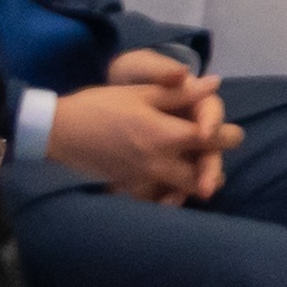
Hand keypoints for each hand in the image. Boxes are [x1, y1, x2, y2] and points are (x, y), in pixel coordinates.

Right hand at [49, 52, 228, 205]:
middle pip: (204, 175)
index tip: (229, 133)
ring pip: (183, 191)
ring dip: (194, 184)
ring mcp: (143, 181)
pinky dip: (168, 196)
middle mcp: (160, 163)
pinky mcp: (127, 190)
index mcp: (167, 135)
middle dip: (214, 167)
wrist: (57, 132)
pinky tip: (170, 189)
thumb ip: (180, 93)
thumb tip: (215, 84)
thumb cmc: (100, 106)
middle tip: (212, 157)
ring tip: (197, 174)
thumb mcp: (141, 93)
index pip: (215, 140)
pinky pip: (157, 201)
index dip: (229, 136)